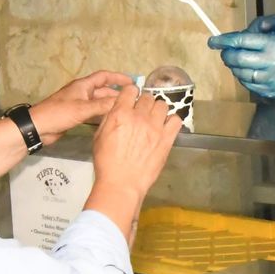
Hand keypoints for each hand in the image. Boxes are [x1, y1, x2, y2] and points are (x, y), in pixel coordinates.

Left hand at [30, 71, 132, 146]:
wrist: (39, 127)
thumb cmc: (58, 113)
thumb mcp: (82, 108)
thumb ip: (102, 106)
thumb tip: (122, 102)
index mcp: (83, 86)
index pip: (104, 77)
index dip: (118, 78)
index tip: (132, 82)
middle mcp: (82, 93)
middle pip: (103, 91)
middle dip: (116, 94)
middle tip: (132, 101)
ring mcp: (79, 105)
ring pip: (99, 103)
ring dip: (110, 106)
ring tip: (125, 111)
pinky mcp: (77, 116)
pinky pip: (94, 113)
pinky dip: (103, 115)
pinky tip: (111, 120)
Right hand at [86, 85, 181, 243]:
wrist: (122, 183)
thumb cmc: (106, 163)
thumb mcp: (99, 137)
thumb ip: (109, 119)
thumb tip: (118, 109)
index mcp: (120, 114)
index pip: (130, 90)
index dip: (131, 94)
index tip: (132, 100)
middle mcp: (139, 117)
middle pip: (147, 97)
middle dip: (144, 104)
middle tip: (142, 114)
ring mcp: (155, 127)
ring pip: (162, 105)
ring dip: (157, 111)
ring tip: (154, 121)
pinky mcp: (166, 139)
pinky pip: (176, 120)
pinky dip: (171, 122)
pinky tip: (165, 129)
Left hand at [207, 14, 274, 98]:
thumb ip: (270, 22)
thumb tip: (255, 26)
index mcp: (273, 44)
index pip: (242, 41)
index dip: (225, 40)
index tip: (213, 41)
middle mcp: (269, 62)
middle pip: (237, 59)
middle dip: (226, 54)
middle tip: (224, 51)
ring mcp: (267, 79)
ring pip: (239, 72)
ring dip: (233, 66)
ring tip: (236, 60)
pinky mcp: (266, 91)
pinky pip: (246, 83)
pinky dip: (241, 76)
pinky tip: (245, 70)